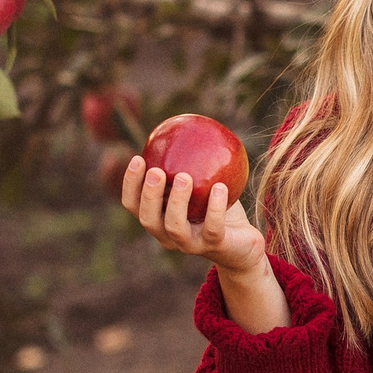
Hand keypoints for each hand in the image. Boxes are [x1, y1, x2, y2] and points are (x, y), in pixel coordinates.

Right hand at [123, 155, 269, 276]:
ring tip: (185, 177)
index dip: (130, 184)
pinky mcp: (214, 246)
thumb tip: (185, 126)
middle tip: (156, 171)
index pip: (133, 205)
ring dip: (177, 201)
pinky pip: (213, 228)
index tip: (138, 158)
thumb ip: (191, 164)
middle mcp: (168, 235)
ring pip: (175, 227)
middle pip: (148, 219)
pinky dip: (215, 208)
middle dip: (148, 195)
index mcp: (159, 220)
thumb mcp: (203, 184)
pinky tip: (220, 188)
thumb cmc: (218, 209)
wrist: (243, 244)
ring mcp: (190, 244)